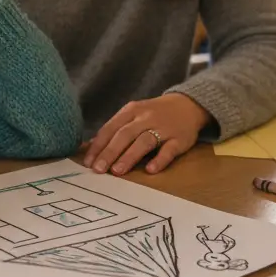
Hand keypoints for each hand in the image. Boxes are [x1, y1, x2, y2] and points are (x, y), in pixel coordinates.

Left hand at [83, 93, 211, 175]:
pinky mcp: (180, 139)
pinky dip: (160, 159)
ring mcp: (163, 128)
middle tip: (98, 169)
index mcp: (131, 111)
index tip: (88, 162)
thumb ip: (114, 130)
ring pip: (144, 141)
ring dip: (129, 156)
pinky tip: (150, 170)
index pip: (110, 128)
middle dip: (110, 152)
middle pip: (125, 134)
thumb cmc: (153, 114)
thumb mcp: (132, 115)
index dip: (98, 145)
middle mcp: (146, 118)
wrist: (188, 105)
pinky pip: (169, 149)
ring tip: (117, 171)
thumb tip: (90, 147)